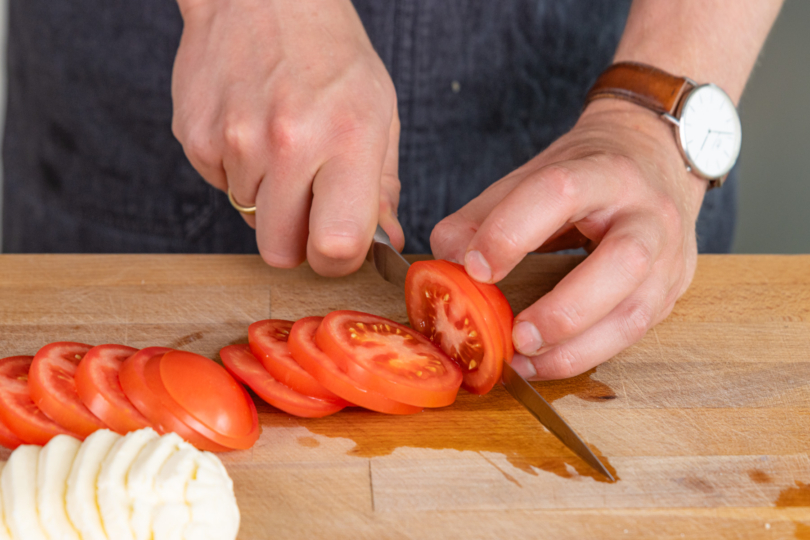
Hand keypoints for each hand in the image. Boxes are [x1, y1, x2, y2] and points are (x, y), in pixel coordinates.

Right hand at [172, 0, 402, 275]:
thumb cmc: (330, 54)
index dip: (338, 259)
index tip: (340, 244)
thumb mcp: (379, 112)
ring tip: (282, 145)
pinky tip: (252, 129)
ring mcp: (235, 141)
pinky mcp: (196, 138)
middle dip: (297, 240)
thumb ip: (382, 186)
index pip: (335, 247)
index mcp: (346, 138)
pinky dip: (238, 171)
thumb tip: (387, 240)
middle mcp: (288, 144)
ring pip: (250, 218)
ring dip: (268, 197)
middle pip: (280, 253)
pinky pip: (220, 186)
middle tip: (309, 202)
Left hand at [430, 99, 707, 379]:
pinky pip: (635, 332)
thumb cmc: (588, 169)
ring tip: (525, 362)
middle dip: (565, 308)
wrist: (658, 158)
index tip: (476, 268)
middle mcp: (648, 212)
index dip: (512, 231)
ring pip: (636, 311)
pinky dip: (587, 355)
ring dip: (577, 348)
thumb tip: (447, 257)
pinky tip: (547, 362)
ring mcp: (670, 255)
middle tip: (516, 336)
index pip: (560, 193)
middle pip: (624, 262)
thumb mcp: (534, 173)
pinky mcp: (672, 290)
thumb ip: (485, 213)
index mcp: (605, 171)